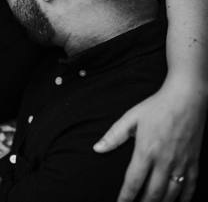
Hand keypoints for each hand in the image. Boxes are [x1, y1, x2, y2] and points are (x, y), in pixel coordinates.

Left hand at [97, 83, 204, 201]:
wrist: (186, 98)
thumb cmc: (157, 106)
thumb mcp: (132, 117)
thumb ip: (114, 135)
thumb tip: (97, 148)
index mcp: (146, 150)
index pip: (133, 181)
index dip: (126, 197)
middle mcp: (164, 161)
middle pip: (152, 193)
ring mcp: (181, 164)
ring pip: (171, 195)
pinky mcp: (193, 163)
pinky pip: (190, 188)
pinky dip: (184, 200)